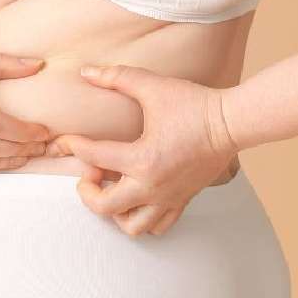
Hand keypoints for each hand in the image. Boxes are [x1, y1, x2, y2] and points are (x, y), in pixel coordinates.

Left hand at [45, 63, 238, 236]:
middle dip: (88, 192)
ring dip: (114, 211)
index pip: (94, 158)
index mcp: (142, 159)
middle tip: (90, 173)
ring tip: (114, 188)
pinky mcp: (182, 200)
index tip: (66, 142)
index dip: (73, 147)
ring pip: (131, 226)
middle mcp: (152, 186)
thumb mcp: (153, 87)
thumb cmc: (194, 104)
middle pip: (105, 207)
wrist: (231, 122)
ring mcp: (168, 197)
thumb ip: (117, 78)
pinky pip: (157, 226)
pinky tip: (137, 196)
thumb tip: (87, 72)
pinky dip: (141, 217)